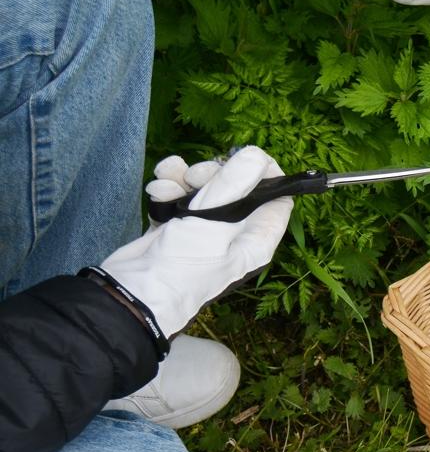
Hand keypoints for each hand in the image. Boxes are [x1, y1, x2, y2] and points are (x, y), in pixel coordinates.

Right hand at [99, 146, 293, 335]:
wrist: (131, 296)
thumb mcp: (212, 224)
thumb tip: (257, 156)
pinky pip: (179, 198)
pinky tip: (156, 189)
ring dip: (184, 178)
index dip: (263, 173)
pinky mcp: (176, 229)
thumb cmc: (181, 268)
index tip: (242, 156)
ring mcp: (204, 232)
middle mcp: (234, 235)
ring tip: (166, 181)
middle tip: (195, 175)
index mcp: (255, 239)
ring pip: (204, 190)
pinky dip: (169, 189)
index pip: (276, 198)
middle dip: (215, 173)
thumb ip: (234, 186)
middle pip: (238, 188)